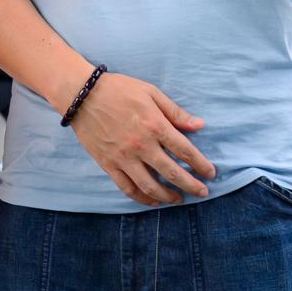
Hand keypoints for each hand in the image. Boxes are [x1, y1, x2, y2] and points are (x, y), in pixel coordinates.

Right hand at [69, 72, 216, 205]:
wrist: (81, 94)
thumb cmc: (118, 89)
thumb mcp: (151, 93)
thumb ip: (175, 112)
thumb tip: (199, 126)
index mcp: (155, 125)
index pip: (185, 151)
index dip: (201, 164)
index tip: (210, 173)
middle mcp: (141, 145)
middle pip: (172, 173)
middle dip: (191, 185)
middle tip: (203, 192)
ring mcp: (123, 157)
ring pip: (150, 186)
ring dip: (168, 196)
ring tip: (179, 199)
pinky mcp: (108, 164)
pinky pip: (127, 187)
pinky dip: (142, 198)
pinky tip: (153, 201)